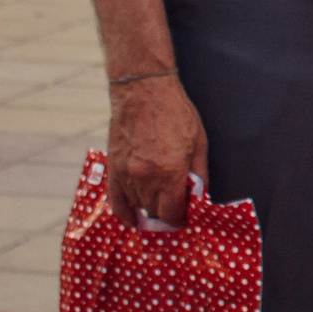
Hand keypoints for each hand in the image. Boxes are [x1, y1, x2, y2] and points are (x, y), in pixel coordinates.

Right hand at [105, 75, 206, 228]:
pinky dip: (125, 212)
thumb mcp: (198, 142)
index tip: (186, 217)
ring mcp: (126, 174)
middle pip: (155, 212)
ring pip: (138, 206)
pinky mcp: (113, 168)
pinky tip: (134, 219)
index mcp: (170, 172)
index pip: (173, 212)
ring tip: (161, 202)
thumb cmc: (176, 113)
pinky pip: (116, 201)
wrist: (143, 92)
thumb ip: (198, 173)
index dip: (181, 219)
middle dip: (168, 213)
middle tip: (177, 208)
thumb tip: (199, 196)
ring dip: (150, 207)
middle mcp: (145, 177)